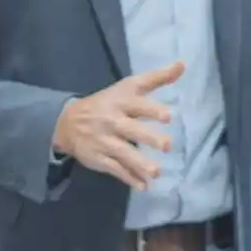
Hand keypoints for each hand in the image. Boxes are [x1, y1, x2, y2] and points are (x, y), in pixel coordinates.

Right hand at [53, 62, 184, 189]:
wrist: (68, 122)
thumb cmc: (108, 101)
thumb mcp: (129, 86)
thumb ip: (157, 78)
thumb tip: (182, 64)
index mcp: (122, 102)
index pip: (138, 105)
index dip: (152, 110)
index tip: (168, 116)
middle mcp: (113, 120)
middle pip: (132, 130)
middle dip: (149, 138)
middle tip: (167, 145)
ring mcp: (104, 141)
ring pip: (123, 153)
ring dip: (140, 164)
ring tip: (156, 172)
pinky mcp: (98, 158)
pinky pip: (115, 169)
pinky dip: (128, 178)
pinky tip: (143, 186)